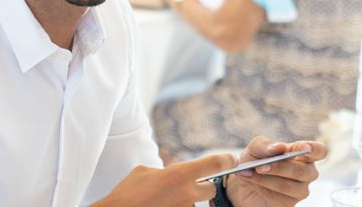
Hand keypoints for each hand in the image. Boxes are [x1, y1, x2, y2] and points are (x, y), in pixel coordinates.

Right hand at [94, 154, 236, 206]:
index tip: (233, 159)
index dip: (226, 160)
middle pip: (210, 190)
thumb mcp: (145, 172)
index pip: (212, 164)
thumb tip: (173, 175)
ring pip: (194, 204)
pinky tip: (162, 204)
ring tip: (164, 199)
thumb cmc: (128, 192)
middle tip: (187, 187)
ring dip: (184, 201)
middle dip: (201, 188)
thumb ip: (165, 171)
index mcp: (179, 174)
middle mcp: (186, 193)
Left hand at [226, 136, 326, 206]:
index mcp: (302, 155)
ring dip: (265, 179)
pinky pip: (277, 197)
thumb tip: (279, 147)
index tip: (303, 148)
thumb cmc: (255, 159)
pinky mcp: (288, 204)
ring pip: (288, 186)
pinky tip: (249, 180)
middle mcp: (306, 173)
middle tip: (260, 166)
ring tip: (247, 172)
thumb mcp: (256, 147)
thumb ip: (266, 145)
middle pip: (304, 171)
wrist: (242, 178)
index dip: (314, 149)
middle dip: (280, 168)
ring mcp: (299, 190)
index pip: (319, 151)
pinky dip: (260, 186)